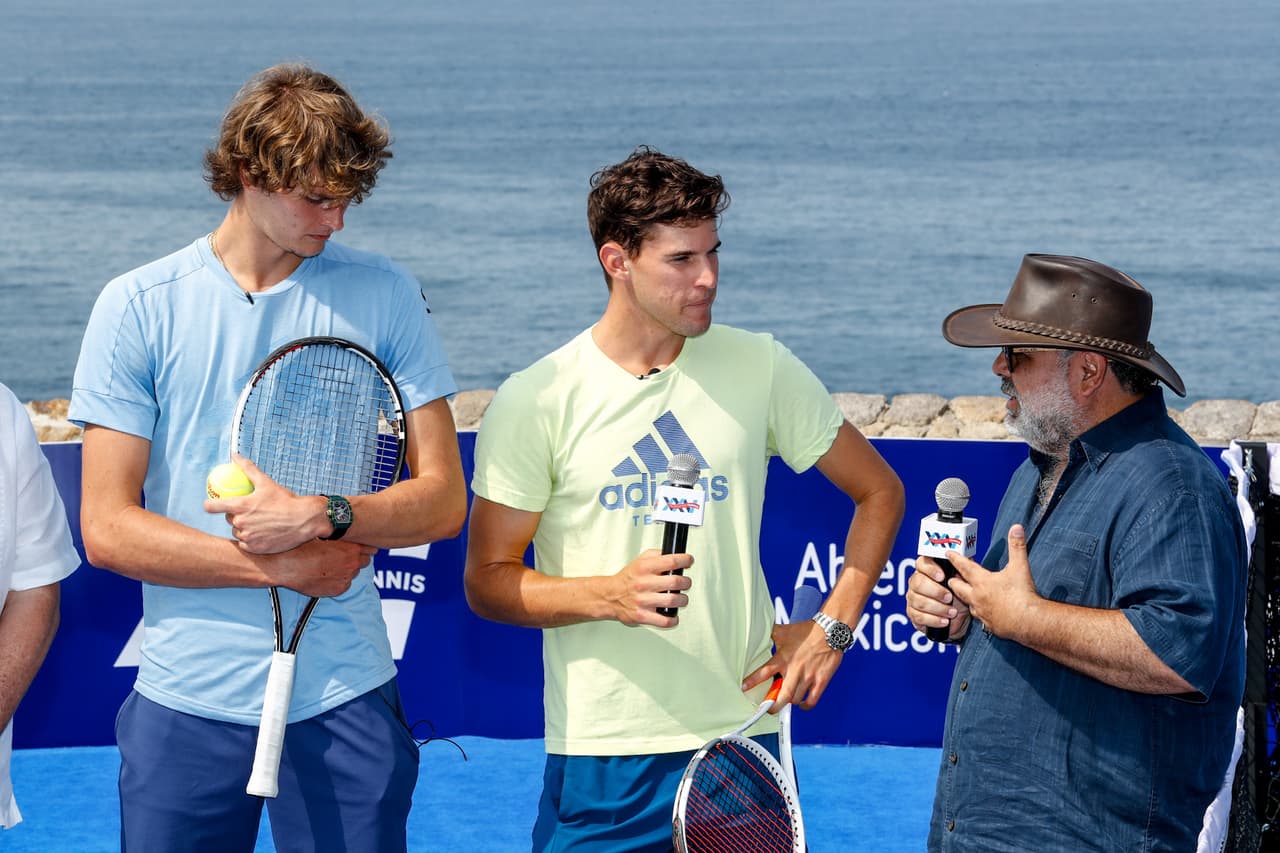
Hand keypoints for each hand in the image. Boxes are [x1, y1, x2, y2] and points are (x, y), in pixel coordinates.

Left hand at [204, 455, 327, 553]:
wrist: (304, 520)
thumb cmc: (286, 500)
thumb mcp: (266, 482)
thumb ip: (248, 469)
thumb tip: (234, 455)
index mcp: (240, 506)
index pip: (212, 507)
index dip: (210, 505)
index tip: (212, 505)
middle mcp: (241, 522)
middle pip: (229, 519)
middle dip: (236, 515)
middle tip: (251, 512)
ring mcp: (247, 536)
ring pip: (238, 531)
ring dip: (244, 528)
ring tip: (260, 523)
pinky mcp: (254, 548)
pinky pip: (246, 543)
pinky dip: (252, 539)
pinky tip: (263, 534)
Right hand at [262, 538, 377, 597]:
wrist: (284, 566)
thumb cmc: (300, 547)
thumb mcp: (322, 533)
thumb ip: (338, 533)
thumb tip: (344, 528)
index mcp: (351, 549)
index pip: (371, 548)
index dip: (365, 546)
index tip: (360, 545)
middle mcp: (352, 565)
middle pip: (364, 561)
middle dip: (356, 557)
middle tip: (342, 554)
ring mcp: (345, 579)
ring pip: (354, 573)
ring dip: (346, 569)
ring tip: (330, 564)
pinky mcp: (337, 590)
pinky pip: (344, 584)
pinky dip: (338, 580)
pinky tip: (325, 574)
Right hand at [605, 548, 693, 627]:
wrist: (610, 596)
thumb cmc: (627, 580)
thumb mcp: (639, 560)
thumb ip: (656, 555)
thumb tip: (674, 554)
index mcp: (644, 568)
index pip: (671, 561)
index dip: (685, 560)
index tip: (688, 561)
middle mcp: (644, 584)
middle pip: (676, 582)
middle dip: (686, 582)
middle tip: (685, 583)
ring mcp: (643, 601)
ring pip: (673, 601)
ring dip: (683, 600)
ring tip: (681, 598)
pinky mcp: (643, 616)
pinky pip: (665, 620)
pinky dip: (673, 618)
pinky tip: (673, 614)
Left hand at [740, 618, 841, 711]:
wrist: (829, 632)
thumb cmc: (806, 632)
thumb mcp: (784, 631)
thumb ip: (770, 634)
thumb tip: (758, 630)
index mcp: (783, 658)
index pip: (764, 672)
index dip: (752, 681)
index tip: (744, 688)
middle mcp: (794, 670)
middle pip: (781, 696)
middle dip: (773, 706)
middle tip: (768, 709)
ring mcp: (808, 677)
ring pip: (795, 699)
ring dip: (789, 702)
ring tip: (786, 699)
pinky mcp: (820, 681)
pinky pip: (812, 700)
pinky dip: (805, 705)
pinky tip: (802, 704)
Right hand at [907, 555, 970, 640]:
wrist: (959, 617)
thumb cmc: (959, 595)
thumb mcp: (963, 582)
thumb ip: (961, 570)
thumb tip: (963, 561)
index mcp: (927, 570)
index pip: (921, 563)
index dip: (930, 569)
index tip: (942, 576)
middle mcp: (916, 582)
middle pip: (918, 583)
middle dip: (935, 591)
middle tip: (949, 597)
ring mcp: (912, 598)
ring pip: (918, 601)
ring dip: (938, 608)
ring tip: (952, 612)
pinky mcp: (912, 614)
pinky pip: (918, 616)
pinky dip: (933, 620)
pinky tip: (944, 621)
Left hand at [946, 524, 1040, 641]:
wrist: (1030, 622)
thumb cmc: (1023, 595)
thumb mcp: (1020, 566)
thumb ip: (1017, 546)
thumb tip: (1017, 528)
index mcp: (982, 581)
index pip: (964, 567)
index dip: (955, 558)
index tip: (948, 554)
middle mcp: (977, 597)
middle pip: (958, 587)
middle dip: (953, 580)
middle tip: (952, 576)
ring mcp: (981, 612)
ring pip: (967, 603)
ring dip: (966, 597)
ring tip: (967, 593)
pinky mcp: (988, 625)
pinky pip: (980, 618)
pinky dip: (980, 613)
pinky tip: (985, 611)